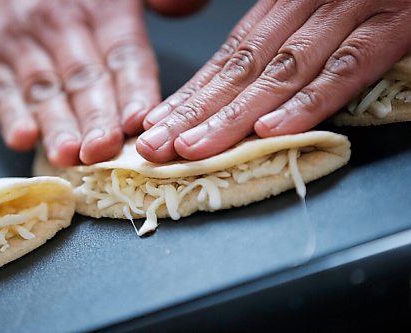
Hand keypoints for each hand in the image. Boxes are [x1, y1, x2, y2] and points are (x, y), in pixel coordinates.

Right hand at [0, 0, 161, 165]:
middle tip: (103, 149)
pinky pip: (0, 89)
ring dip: (57, 125)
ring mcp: (24, 44)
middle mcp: (64, 26)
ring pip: (46, 90)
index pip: (125, 57)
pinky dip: (11, 115)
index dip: (132, 91)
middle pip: (86, 80)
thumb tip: (178, 10)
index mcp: (106, 13)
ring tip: (67, 154)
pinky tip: (23, 139)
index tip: (139, 122)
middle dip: (96, 118)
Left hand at [137, 0, 410, 162]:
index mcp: (284, 4)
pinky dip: (307, 103)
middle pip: (241, 71)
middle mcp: (307, 8)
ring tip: (194, 149)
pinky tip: (271, 130)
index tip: (157, 124)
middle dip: (195, 114)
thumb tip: (186, 28)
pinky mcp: (392, 27)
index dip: (190, 94)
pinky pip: (345, 70)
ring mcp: (349, 14)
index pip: (227, 58)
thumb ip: (259, 22)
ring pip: (280, 74)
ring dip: (234, 117)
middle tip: (157, 147)